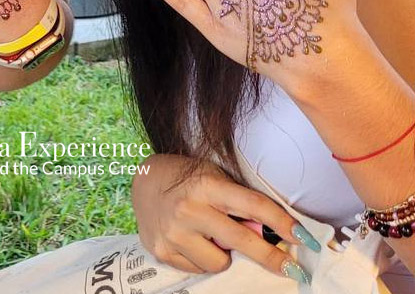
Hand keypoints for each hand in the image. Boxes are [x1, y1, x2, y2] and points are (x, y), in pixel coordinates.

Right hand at [133, 154, 315, 277]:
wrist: (143, 180)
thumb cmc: (187, 177)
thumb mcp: (213, 177)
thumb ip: (236, 202)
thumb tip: (268, 234)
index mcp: (207, 185)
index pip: (253, 205)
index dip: (281, 223)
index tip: (304, 238)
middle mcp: (190, 208)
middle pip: (242, 240)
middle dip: (272, 257)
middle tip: (294, 269)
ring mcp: (174, 232)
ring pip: (220, 262)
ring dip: (224, 255)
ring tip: (210, 236)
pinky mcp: (162, 251)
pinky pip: (198, 269)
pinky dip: (202, 259)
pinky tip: (191, 241)